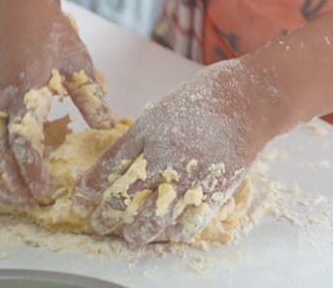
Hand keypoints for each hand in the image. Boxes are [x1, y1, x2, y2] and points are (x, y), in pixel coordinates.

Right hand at [0, 8, 115, 206]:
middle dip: (9, 184)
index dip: (30, 170)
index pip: (22, 141)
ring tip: (8, 198)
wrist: (20, 12)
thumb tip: (108, 127)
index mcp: (25, 91)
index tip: (42, 189)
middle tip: (29, 202)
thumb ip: (91, 98)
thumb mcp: (79, 63)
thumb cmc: (53, 35)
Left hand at [74, 58, 282, 244]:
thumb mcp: (165, 108)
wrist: (251, 98)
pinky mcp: (215, 190)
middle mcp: (166, 156)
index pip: (110, 164)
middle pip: (126, 198)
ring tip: (131, 235)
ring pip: (153, 219)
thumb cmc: (208, 96)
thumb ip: (145, 136)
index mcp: (150, 131)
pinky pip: (188, 223)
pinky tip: (168, 230)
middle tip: (100, 224)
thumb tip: (122, 163)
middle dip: (107, 217)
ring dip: (137, 232)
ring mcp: (190, 176)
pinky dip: (174, 231)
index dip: (91, 184)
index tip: (81, 197)